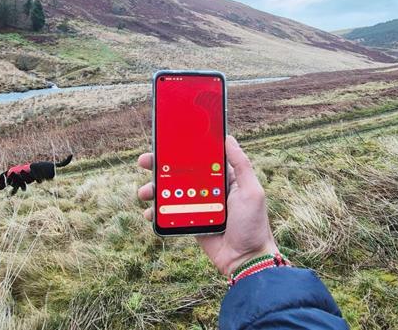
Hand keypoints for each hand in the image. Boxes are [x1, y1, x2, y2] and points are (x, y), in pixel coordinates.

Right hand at [137, 135, 277, 274]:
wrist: (246, 259)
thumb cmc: (253, 224)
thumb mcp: (251, 191)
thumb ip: (241, 165)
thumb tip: (229, 138)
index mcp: (223, 177)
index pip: (199, 158)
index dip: (182, 149)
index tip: (165, 142)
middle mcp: (208, 189)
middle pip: (180, 172)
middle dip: (160, 166)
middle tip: (144, 161)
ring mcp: (197, 206)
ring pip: (171, 192)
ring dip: (154, 189)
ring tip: (144, 192)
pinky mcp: (190, 222)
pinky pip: (169, 214)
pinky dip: (157, 213)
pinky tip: (149, 213)